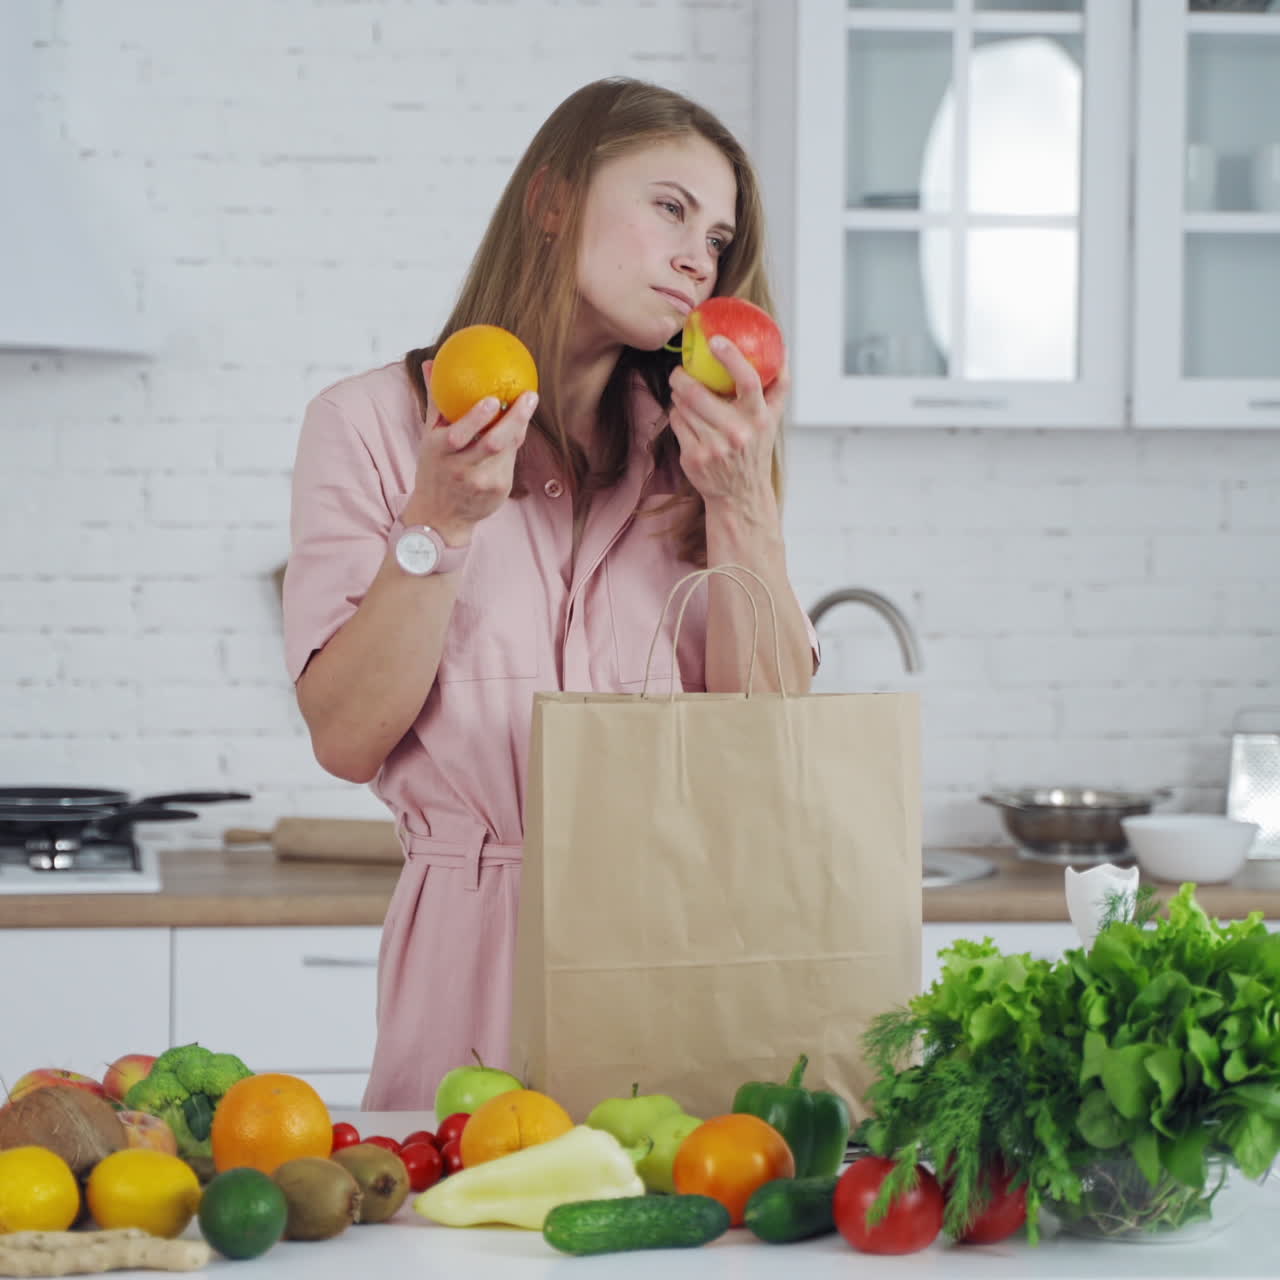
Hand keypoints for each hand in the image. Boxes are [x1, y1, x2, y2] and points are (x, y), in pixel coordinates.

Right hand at [406, 367, 537, 541]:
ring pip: (507, 450)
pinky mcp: (499, 491)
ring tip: (528, 402)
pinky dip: (515, 441)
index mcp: (440, 452)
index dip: (477, 418)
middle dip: (514, 419)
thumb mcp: (429, 437)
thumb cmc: (434, 467)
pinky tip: (521, 423)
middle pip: (493, 443)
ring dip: (519, 426)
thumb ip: (436, 401)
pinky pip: (511, 460)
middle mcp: (461, 469)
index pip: (459, 434)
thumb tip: (433, 362)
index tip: (493, 399)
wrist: (440, 516)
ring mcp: (482, 482)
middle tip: (529, 396)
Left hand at [668, 336, 788, 514]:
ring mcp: (713, 447)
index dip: (731, 357)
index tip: (716, 341)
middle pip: (699, 393)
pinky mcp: (694, 458)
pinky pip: (676, 423)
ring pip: (683, 406)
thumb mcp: (773, 420)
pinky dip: (677, 415)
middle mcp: (737, 432)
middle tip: (680, 371)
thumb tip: (782, 350)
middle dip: (682, 377)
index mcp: (759, 418)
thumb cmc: (755, 449)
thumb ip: (778, 386)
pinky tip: (685, 418)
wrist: (740, 494)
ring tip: (684, 395)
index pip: (749, 381)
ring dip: (679, 396)